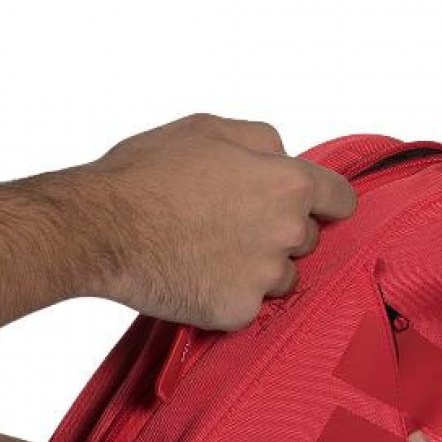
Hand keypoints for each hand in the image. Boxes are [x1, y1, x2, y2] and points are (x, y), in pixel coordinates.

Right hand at [74, 112, 356, 329]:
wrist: (100, 230)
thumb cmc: (144, 175)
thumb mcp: (207, 128)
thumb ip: (261, 142)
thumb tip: (281, 157)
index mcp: (288, 183)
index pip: (341, 200)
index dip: (324, 203)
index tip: (313, 209)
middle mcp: (286, 232)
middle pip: (307, 240)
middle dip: (277, 234)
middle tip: (228, 226)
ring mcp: (263, 277)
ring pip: (280, 278)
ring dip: (256, 269)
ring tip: (207, 252)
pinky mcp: (237, 312)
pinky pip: (246, 307)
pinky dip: (225, 296)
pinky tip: (193, 277)